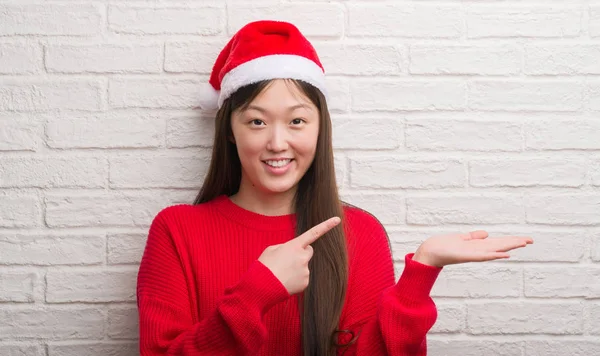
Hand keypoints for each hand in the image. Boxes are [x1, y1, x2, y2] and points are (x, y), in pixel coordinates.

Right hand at [258, 216, 340, 294]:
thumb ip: (285, 247)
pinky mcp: (305, 282)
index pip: (313, 233)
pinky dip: (296, 279)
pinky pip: (303, 277)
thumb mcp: (271, 250)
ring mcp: (305, 271)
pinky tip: (286, 281)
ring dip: (296, 268)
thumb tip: (292, 252)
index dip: (326, 226)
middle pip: (309, 251)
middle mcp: (303, 257)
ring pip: (304, 266)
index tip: (337, 220)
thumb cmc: (264, 266)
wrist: (261, 287)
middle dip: (301, 253)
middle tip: (288, 260)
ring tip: (282, 273)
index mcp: (294, 246)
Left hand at [413, 230, 533, 266]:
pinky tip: (505, 254)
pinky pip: (483, 256)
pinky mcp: (467, 256)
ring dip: (509, 247)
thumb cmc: (445, 246)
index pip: (498, 242)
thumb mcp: (462, 238)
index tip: (525, 239)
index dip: (511, 240)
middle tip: (531, 240)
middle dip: (515, 242)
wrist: (431, 251)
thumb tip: (486, 234)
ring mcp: (474, 254)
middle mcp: (478, 250)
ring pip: (495, 250)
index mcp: (478, 245)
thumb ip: (474, 237)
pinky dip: (494, 255)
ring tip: (523, 243)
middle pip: (500, 245)